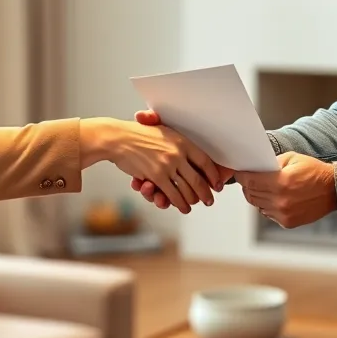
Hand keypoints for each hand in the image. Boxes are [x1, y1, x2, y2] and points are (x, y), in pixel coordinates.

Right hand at [80, 116, 221, 214]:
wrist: (118, 138)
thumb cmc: (138, 134)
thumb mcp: (162, 130)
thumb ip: (176, 141)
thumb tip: (188, 151)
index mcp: (182, 142)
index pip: (205, 161)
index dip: (213, 175)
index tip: (217, 183)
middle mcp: (178, 154)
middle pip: (199, 179)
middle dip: (206, 193)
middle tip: (210, 200)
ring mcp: (168, 166)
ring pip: (187, 190)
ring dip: (193, 200)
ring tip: (196, 204)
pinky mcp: (157, 177)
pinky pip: (173, 194)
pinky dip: (179, 203)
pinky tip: (183, 207)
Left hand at [236, 152, 336, 228]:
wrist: (333, 190)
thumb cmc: (314, 171)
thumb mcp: (292, 158)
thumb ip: (271, 163)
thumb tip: (255, 168)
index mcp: (281, 182)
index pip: (249, 181)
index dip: (241, 176)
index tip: (239, 173)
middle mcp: (280, 200)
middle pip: (251, 194)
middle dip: (248, 186)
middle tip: (250, 180)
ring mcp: (283, 213)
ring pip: (257, 205)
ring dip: (257, 196)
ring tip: (264, 188)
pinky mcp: (287, 222)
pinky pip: (268, 214)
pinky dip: (267, 206)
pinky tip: (275, 198)